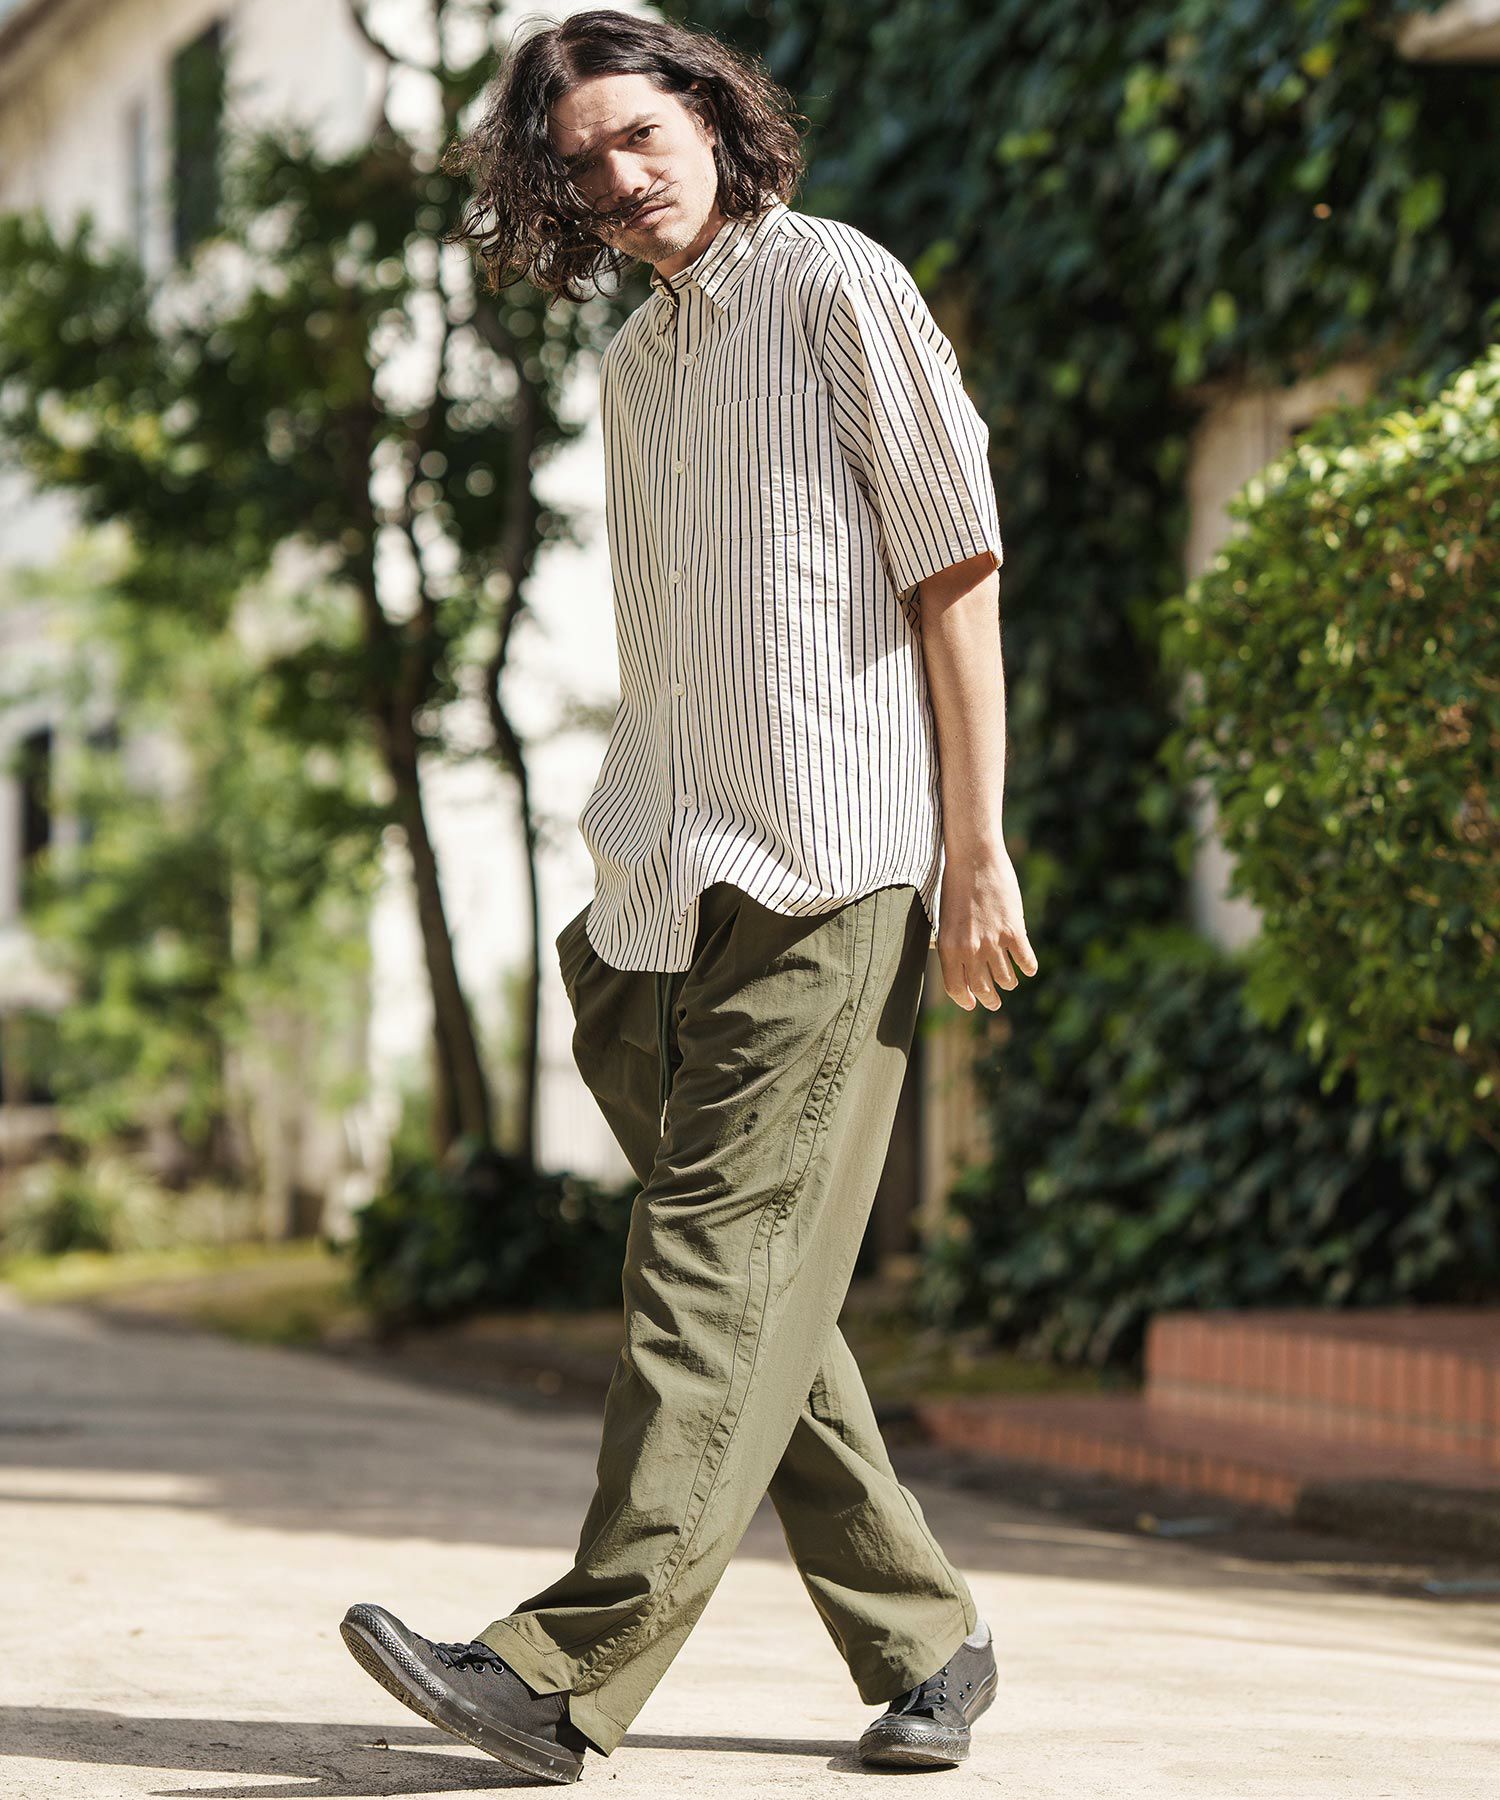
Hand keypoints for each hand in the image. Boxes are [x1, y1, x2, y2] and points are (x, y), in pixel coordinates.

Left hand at [936, 843, 1037, 1011]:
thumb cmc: (956, 884)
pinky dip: (1028, 967)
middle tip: (994, 1003)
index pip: (955, 987)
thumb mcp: (945, 918)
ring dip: (1008, 982)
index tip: (971, 1005)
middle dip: (989, 999)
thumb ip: (953, 942)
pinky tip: (1028, 968)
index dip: (964, 1000)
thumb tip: (959, 962)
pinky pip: (1024, 960)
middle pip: (981, 987)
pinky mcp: (1013, 930)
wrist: (974, 859)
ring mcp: (993, 941)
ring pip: (1005, 977)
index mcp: (949, 947)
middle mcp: (970, 949)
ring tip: (1010, 983)